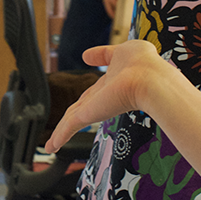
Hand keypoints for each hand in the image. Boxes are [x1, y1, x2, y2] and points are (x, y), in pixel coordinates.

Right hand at [44, 39, 177, 151]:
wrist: (150, 79)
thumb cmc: (144, 63)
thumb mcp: (122, 52)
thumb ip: (104, 54)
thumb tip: (85, 55)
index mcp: (110, 84)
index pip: (92, 94)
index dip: (83, 100)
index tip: (76, 109)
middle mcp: (102, 99)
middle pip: (79, 112)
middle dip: (68, 124)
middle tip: (60, 136)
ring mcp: (96, 108)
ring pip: (73, 121)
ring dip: (60, 134)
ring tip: (50, 147)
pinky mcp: (90, 114)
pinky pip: (70, 125)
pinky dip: (59, 136)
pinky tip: (51, 147)